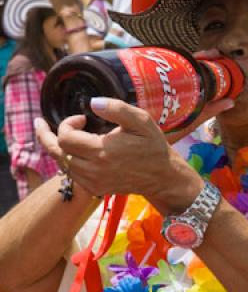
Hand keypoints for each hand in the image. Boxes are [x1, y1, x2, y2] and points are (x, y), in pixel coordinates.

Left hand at [36, 87, 233, 208]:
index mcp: (102, 151)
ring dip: (59, 149)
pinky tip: (74, 151)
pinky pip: (72, 175)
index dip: (67, 124)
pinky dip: (68, 161)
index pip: (64, 137)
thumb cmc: (152, 146)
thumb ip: (117, 109)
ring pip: (62, 164)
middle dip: (48, 135)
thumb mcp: (141, 121)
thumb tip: (93, 103)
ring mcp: (93, 181)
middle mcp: (93, 169)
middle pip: (56, 152)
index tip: (82, 119)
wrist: (162, 177)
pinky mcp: (95, 189)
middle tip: (40, 124)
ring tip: (60, 136)